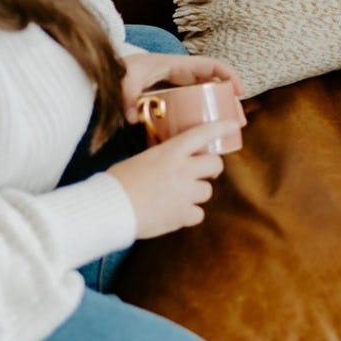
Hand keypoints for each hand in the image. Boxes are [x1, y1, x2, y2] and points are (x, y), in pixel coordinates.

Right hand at [108, 121, 238, 238]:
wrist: (107, 209)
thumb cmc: (117, 182)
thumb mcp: (142, 159)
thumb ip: (163, 157)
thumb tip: (174, 158)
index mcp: (170, 152)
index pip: (202, 134)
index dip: (220, 128)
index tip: (232, 125)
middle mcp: (182, 170)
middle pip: (215, 164)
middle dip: (212, 169)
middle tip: (204, 172)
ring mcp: (185, 193)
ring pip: (207, 191)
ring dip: (196, 193)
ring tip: (177, 196)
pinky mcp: (182, 215)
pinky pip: (198, 214)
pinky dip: (189, 215)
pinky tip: (174, 213)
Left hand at [121, 52, 244, 122]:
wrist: (110, 69)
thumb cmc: (123, 68)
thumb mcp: (127, 78)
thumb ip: (129, 95)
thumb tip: (134, 117)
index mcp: (180, 65)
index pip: (212, 66)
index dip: (230, 76)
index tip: (239, 92)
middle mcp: (184, 75)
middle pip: (216, 86)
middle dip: (230, 102)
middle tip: (239, 121)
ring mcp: (180, 87)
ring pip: (208, 97)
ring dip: (221, 111)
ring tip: (230, 131)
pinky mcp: (174, 97)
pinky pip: (196, 104)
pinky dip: (206, 116)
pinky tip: (208, 133)